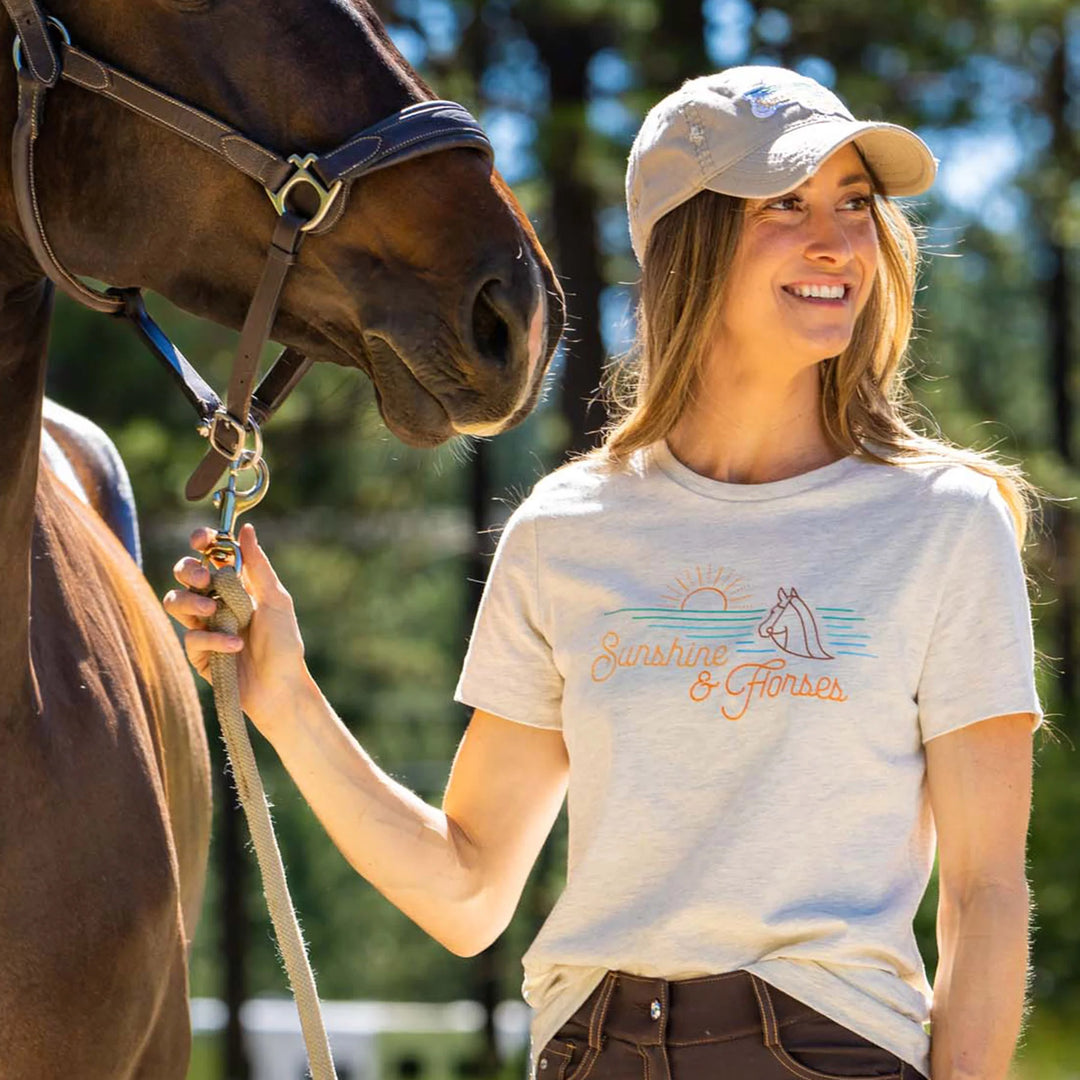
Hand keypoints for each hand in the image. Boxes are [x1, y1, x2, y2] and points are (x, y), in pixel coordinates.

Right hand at [163, 522, 309, 733]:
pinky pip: (191, 638)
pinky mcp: (198, 653)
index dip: (201, 543)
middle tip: (204, 579)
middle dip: (188, 571)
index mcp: (235, 585)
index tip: (202, 540)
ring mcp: (204, 626)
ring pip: (174, 602)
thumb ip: (258, 566)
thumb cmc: (285, 643)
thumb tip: (246, 529)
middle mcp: (215, 601)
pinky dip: (212, 640)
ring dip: (190, 602)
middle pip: (184, 575)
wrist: (282, 687)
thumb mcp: (276, 599)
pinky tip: (234, 647)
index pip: (209, 555)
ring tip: (212, 611)